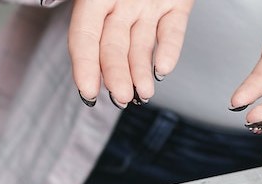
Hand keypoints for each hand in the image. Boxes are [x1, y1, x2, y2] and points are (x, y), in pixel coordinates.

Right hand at [68, 0, 193, 107]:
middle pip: (114, 47)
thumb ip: (91, 9)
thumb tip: (84, 35)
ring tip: (144, 93)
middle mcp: (121, 4)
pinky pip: (172, 31)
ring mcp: (148, 6)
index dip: (84, 65)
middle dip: (116, 75)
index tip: (88, 91)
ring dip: (140, 72)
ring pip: (141, 45)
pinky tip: (162, 69)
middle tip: (121, 97)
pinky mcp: (176, 5)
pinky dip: (170, 51)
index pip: (85, 36)